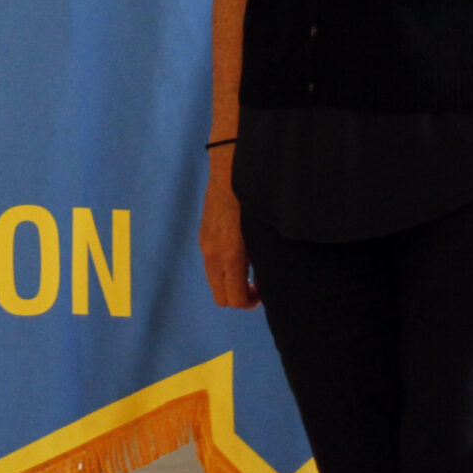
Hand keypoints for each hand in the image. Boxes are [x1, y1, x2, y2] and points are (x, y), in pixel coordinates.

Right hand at [198, 152, 259, 309]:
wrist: (230, 169)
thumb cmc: (255, 199)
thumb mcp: (263, 232)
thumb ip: (263, 258)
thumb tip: (269, 279)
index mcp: (230, 254)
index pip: (235, 299)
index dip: (251, 303)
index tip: (264, 293)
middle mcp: (213, 253)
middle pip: (221, 297)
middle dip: (239, 298)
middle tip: (258, 286)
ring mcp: (205, 244)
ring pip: (214, 282)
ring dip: (230, 283)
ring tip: (250, 270)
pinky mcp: (203, 234)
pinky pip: (211, 265)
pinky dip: (224, 269)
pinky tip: (240, 254)